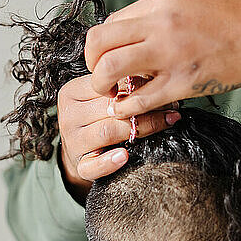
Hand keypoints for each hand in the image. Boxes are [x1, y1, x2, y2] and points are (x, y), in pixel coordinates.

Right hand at [57, 74, 180, 202]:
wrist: (78, 153)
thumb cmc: (97, 118)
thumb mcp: (100, 97)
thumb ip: (119, 85)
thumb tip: (155, 74)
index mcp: (71, 92)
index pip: (106, 86)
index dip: (137, 86)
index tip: (162, 85)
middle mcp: (68, 116)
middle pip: (110, 109)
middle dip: (146, 107)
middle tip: (173, 106)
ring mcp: (72, 142)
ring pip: (107, 132)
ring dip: (142, 128)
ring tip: (166, 123)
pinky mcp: (79, 165)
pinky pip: (93, 165)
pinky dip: (109, 162)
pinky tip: (125, 156)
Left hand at [85, 0, 240, 118]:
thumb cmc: (232, 18)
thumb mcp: (188, 4)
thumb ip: (155, 18)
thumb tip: (128, 38)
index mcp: (160, 2)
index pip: (109, 23)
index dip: (102, 45)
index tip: (109, 57)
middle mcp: (159, 24)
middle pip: (97, 42)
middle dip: (91, 64)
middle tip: (102, 76)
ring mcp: (170, 54)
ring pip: (109, 69)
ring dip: (101, 86)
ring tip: (112, 93)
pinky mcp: (183, 83)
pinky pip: (138, 100)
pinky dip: (125, 108)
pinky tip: (129, 109)